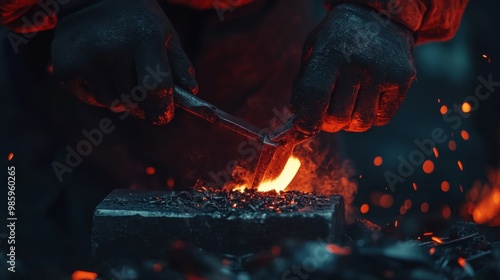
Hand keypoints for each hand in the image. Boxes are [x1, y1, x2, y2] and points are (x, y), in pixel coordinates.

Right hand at [52, 0, 196, 124]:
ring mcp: (85, 58)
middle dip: (143, 101)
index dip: (163, 108)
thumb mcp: (165, 34)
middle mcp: (112, 47)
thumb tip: (191, 92)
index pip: (156, 88)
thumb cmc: (138, 21)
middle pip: (136, 101)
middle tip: (142, 86)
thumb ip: (180, 65)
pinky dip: (99, 92)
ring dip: (121, 97)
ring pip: (114, 103)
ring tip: (120, 71)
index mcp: (143, 37)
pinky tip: (99, 69)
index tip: (163, 115)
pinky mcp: (64, 68)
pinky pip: (92, 99)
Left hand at [292, 3, 415, 132]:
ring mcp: (384, 71)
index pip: (315, 97)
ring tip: (348, 101)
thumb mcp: (313, 50)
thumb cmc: (337, 39)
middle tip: (328, 110)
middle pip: (338, 118)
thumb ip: (303, 85)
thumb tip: (298, 120)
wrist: (379, 16)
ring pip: (361, 123)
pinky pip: (381, 118)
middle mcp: (359, 61)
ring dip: (350, 121)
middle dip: (328, 122)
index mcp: (330, 52)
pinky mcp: (403, 79)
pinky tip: (368, 95)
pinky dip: (372, 115)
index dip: (307, 120)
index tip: (304, 128)